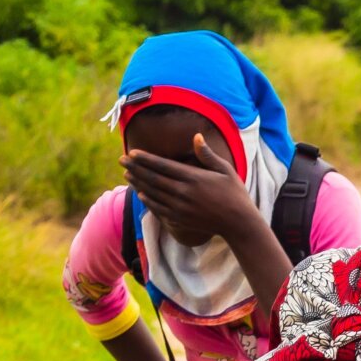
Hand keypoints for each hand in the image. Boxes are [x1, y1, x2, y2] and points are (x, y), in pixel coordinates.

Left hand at [121, 130, 262, 243]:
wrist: (239, 223)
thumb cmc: (235, 193)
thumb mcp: (225, 170)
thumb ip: (208, 154)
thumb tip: (196, 137)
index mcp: (193, 177)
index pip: (162, 165)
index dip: (145, 159)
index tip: (132, 152)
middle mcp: (183, 192)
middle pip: (153, 178)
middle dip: (135, 168)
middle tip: (121, 160)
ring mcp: (180, 207)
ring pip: (152, 193)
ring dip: (137, 183)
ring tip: (126, 175)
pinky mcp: (180, 220)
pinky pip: (158, 208)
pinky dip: (147, 200)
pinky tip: (140, 193)